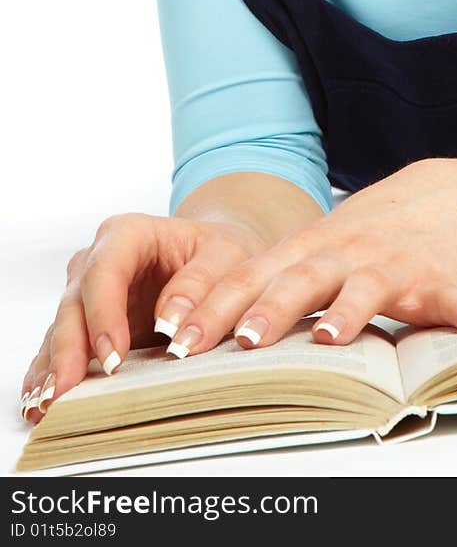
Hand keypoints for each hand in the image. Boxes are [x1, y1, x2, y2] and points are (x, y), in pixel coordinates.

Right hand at [19, 213, 267, 425]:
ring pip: (62, 330)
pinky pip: (61, 350)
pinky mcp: (87, 326)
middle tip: (65, 391)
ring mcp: (88, 295)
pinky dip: (52, 376)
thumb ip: (206, 285)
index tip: (112, 355)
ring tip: (49, 405)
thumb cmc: (221, 257)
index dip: (103, 311)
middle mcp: (98, 261)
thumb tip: (176, 326)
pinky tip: (44, 403)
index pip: (105, 268)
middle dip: (69, 348)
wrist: (216, 260)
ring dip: (54, 368)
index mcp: (129, 234)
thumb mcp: (228, 259)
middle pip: (74, 303)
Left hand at [150, 158, 456, 358]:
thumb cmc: (364, 235)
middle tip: (243, 342)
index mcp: (306, 250)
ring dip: (348, 311)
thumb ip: (267, 285)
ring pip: (365, 288)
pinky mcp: (438, 278)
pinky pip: (450, 296)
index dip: (213, 307)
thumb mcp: (312, 250)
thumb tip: (193, 331)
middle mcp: (344, 254)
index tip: (177, 338)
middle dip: (269, 311)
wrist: (444, 195)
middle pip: (300, 281)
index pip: (249, 278)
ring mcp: (391, 264)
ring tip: (330, 336)